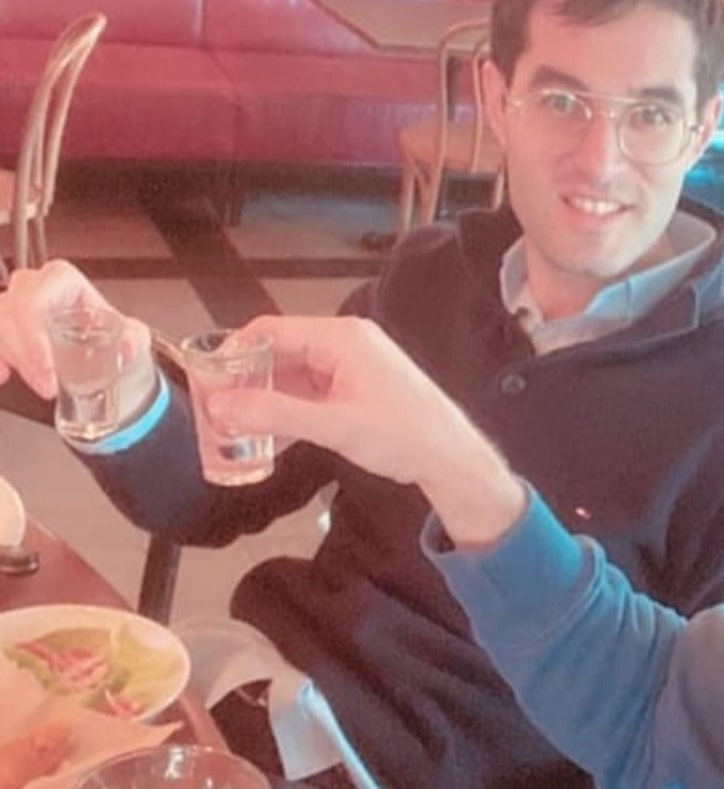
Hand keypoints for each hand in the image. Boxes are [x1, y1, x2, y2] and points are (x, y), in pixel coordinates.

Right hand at [0, 262, 153, 406]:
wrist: (102, 339)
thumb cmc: (109, 327)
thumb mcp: (130, 332)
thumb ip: (134, 339)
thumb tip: (128, 350)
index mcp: (60, 280)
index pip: (33, 301)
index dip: (34, 338)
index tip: (47, 371)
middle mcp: (31, 286)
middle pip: (10, 315)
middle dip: (25, 356)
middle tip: (47, 387)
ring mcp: (12, 304)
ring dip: (11, 359)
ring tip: (37, 385)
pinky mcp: (4, 324)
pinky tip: (3, 376)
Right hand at [214, 314, 527, 545]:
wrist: (453, 458)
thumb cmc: (405, 436)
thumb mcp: (334, 427)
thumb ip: (275, 415)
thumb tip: (221, 407)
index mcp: (342, 337)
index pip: (271, 330)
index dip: (234, 353)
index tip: (205, 381)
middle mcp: (347, 341)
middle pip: (280, 349)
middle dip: (247, 378)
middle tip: (216, 409)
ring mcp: (354, 363)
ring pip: (294, 372)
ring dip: (267, 396)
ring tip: (236, 425)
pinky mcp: (359, 384)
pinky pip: (312, 388)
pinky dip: (290, 406)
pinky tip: (270, 433)